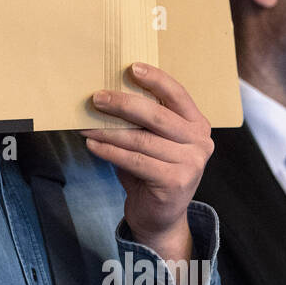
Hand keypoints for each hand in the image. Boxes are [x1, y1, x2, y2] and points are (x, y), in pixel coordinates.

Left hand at [77, 62, 212, 260]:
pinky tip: (92, 144)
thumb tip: (107, 95)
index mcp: (197, 124)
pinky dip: (110, 151)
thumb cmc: (151, 171)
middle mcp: (200, 142)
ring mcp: (191, 163)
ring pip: (141, 139)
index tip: (131, 67)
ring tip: (85, 124)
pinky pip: (135, 161)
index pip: (178, 94)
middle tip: (96, 98)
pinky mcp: (175, 182)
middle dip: (123, 104)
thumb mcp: (152, 141)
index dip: (156, 79)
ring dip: (108, 130)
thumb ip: (143, 121)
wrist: (160, 217)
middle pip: (157, 115)